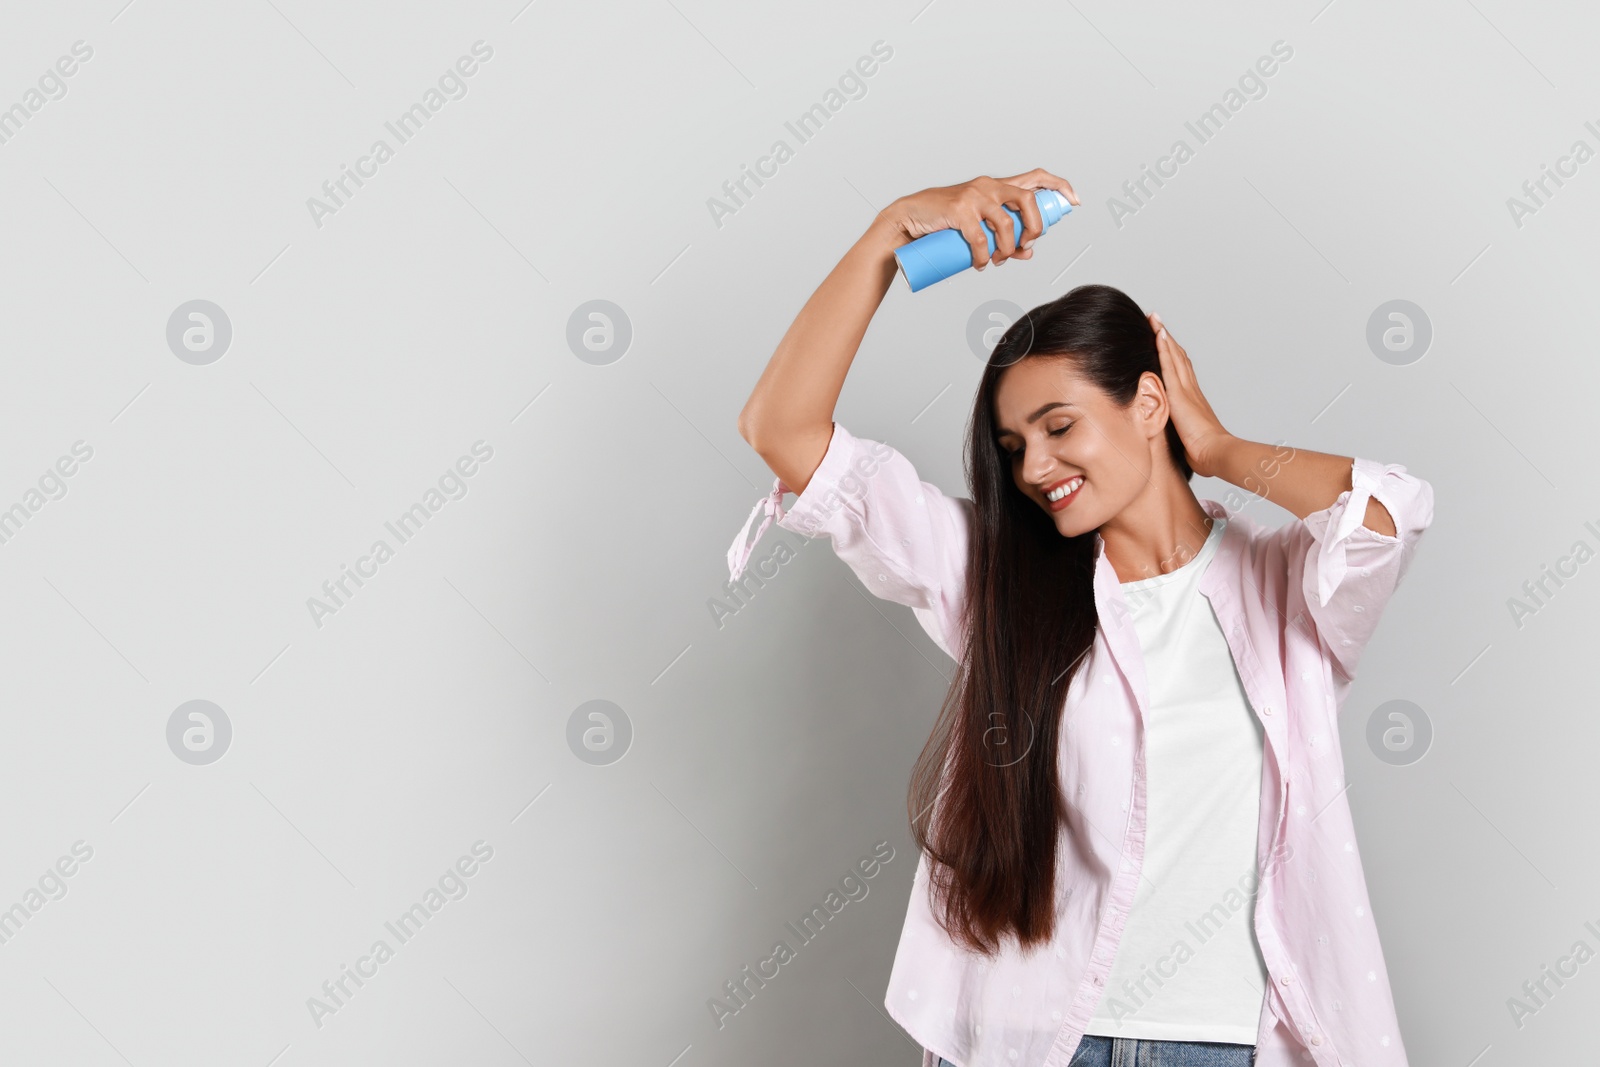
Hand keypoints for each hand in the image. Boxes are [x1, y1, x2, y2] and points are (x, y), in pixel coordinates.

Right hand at [881, 169, 1078, 270]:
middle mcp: (989, 186)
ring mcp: (974, 196)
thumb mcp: (978, 228)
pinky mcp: (959, 210)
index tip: (1074, 201)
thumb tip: (1029, 253)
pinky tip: (981, 265)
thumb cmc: (945, 224)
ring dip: (1007, 249)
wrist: (909, 220)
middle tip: (1026, 246)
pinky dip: (984, 257)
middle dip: (1034, 228)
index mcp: (997, 186)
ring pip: (1007, 223)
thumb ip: (1004, 238)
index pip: (1036, 177)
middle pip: (1029, 200)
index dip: (1059, 186)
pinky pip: (981, 239)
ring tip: (997, 261)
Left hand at [1147, 313, 1232, 478]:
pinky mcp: (1180, 393)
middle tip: (1157, 322)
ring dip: (1164, 336)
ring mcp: (1186, 390)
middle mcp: (1191, 390)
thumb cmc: (1205, 454)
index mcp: (1192, 401)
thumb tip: (1178, 446)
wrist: (1216, 453)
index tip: (1163, 342)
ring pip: (1175, 356)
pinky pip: (1170, 364)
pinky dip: (1164, 347)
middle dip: (1167, 340)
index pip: (1180, 372)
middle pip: (1178, 358)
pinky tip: (1159, 333)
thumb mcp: (1188, 442)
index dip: (1172, 356)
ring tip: (1154, 319)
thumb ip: (1182, 436)